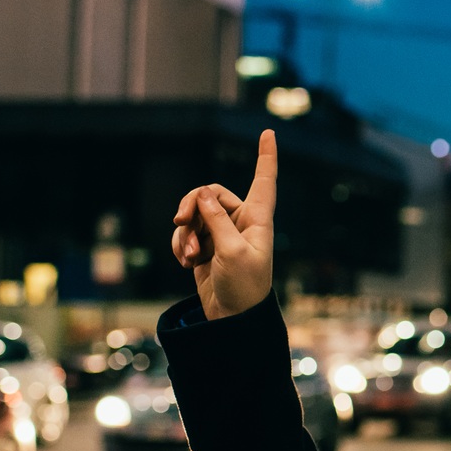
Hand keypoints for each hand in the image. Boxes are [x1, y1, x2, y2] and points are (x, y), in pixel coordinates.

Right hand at [170, 129, 276, 319]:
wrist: (233, 319)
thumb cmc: (243, 287)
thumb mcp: (231, 251)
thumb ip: (216, 219)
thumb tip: (202, 193)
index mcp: (257, 219)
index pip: (264, 180)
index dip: (266, 156)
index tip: (269, 132)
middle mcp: (241, 222)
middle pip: (210, 192)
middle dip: (192, 204)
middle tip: (180, 220)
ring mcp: (221, 234)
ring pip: (194, 214)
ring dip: (185, 232)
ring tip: (189, 255)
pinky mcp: (205, 247)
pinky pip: (186, 233)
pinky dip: (181, 244)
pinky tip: (186, 263)